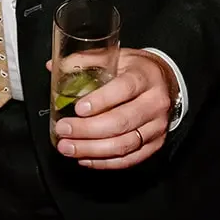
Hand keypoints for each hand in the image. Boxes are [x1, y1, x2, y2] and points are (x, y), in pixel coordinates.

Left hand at [48, 48, 175, 169]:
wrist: (166, 83)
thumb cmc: (136, 70)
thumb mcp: (115, 57)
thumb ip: (85, 60)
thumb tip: (52, 67)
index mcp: (145, 76)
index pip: (124, 89)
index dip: (100, 101)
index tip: (78, 108)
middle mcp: (154, 102)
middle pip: (121, 122)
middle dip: (88, 130)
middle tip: (63, 130)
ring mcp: (157, 126)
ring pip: (124, 144)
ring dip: (92, 150)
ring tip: (68, 148)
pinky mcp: (156, 144)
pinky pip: (130, 159)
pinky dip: (105, 162)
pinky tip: (85, 159)